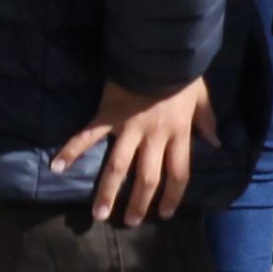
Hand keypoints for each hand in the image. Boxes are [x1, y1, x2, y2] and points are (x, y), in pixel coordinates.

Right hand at [52, 75, 212, 225]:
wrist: (160, 50)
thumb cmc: (183, 73)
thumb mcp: (202, 96)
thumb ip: (208, 121)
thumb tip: (216, 144)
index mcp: (179, 132)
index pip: (179, 172)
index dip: (173, 194)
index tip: (165, 213)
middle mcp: (154, 136)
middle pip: (147, 176)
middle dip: (139, 202)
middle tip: (129, 222)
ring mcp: (129, 128)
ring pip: (118, 166)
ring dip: (108, 192)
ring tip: (99, 214)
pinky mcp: (108, 116)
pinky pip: (87, 136)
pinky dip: (71, 149)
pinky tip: (56, 166)